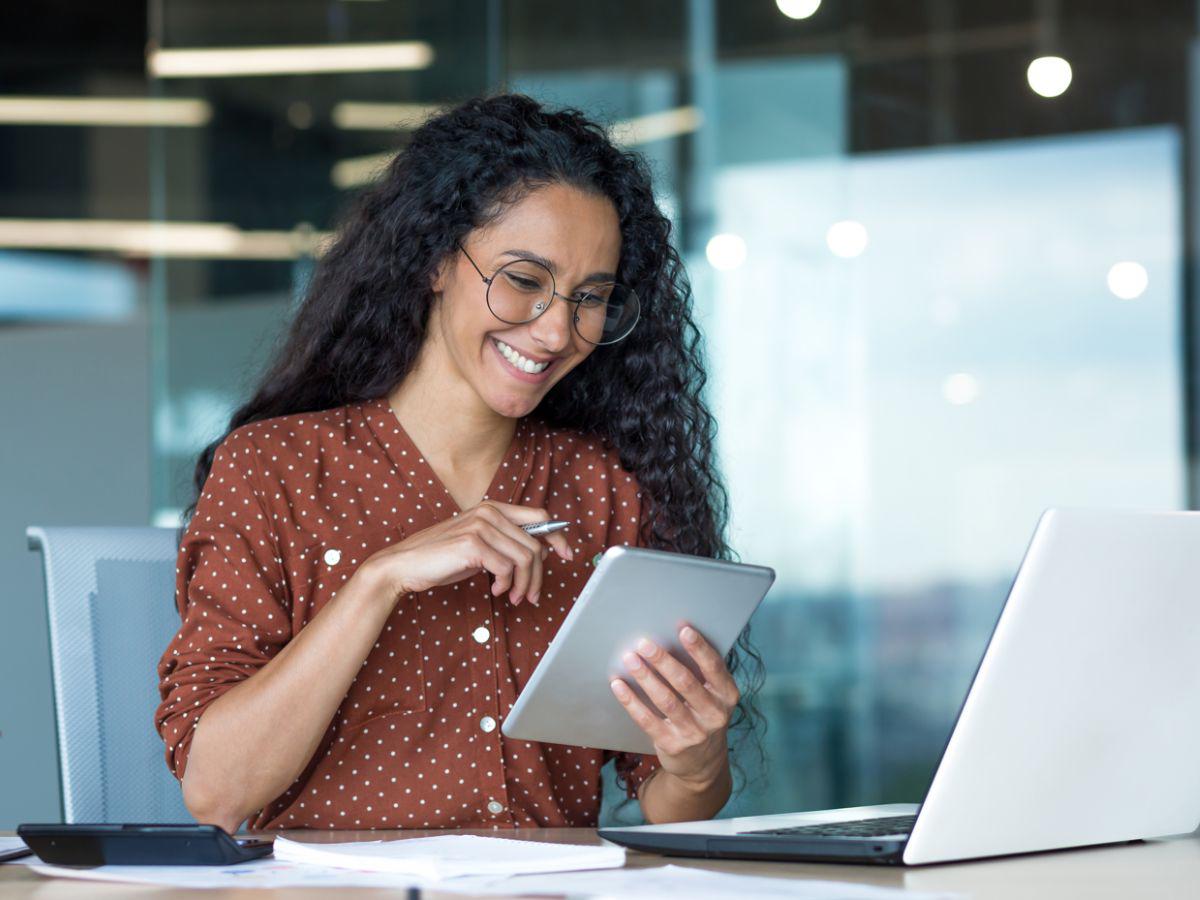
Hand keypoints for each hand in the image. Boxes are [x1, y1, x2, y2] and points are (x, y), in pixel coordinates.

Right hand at [363, 501, 573, 605]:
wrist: (405, 565)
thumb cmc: (442, 558)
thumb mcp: (480, 547)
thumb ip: (506, 544)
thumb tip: (539, 554)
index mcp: (494, 509)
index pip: (540, 517)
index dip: (558, 537)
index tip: (567, 555)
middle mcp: (490, 512)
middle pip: (535, 545)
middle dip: (538, 576)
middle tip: (529, 595)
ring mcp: (481, 526)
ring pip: (525, 558)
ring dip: (523, 585)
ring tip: (513, 597)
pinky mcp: (472, 544)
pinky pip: (507, 568)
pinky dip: (505, 585)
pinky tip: (494, 591)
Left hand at [609, 623, 737, 787]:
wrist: (703, 764)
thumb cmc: (704, 715)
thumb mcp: (713, 696)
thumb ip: (701, 673)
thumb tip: (669, 638)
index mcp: (727, 695)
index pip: (714, 667)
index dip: (699, 648)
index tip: (683, 629)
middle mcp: (714, 714)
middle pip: (685, 682)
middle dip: (663, 660)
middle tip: (644, 643)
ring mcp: (694, 732)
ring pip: (665, 700)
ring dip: (645, 677)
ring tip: (630, 659)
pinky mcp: (672, 745)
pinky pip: (647, 720)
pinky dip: (631, 701)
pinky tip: (618, 685)